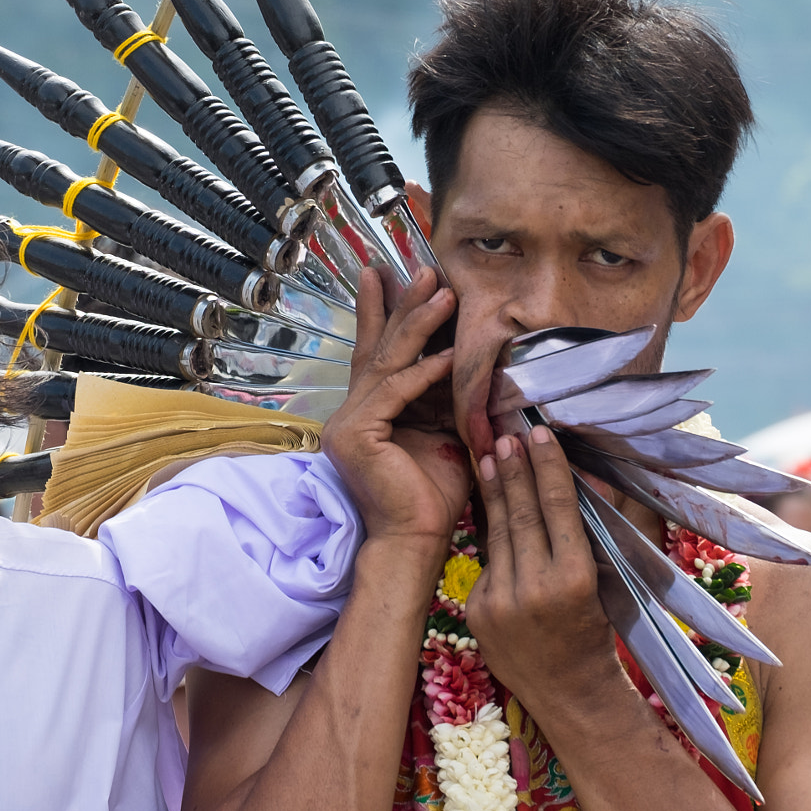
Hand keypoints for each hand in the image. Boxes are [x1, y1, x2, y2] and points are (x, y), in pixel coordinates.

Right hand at [321, 267, 465, 546]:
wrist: (417, 542)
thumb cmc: (433, 495)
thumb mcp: (443, 432)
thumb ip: (442, 396)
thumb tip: (463, 355)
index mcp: (368, 413)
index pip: (376, 353)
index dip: (381, 311)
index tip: (387, 273)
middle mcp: (350, 414)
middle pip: (379, 348)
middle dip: (401, 305)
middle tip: (422, 268)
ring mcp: (348, 424)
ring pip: (387, 363)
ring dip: (418, 324)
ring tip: (443, 292)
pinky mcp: (356, 435)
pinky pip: (395, 392)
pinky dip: (426, 372)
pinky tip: (451, 354)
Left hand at [467, 424, 628, 724]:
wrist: (570, 694)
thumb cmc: (602, 632)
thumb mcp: (614, 581)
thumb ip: (610, 529)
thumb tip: (603, 475)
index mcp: (575, 580)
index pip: (558, 509)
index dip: (548, 468)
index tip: (540, 433)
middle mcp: (535, 590)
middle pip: (522, 515)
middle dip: (513, 470)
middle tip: (506, 432)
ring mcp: (501, 603)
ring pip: (498, 534)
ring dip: (493, 492)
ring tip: (491, 455)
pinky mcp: (478, 612)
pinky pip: (488, 563)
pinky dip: (491, 535)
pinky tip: (489, 503)